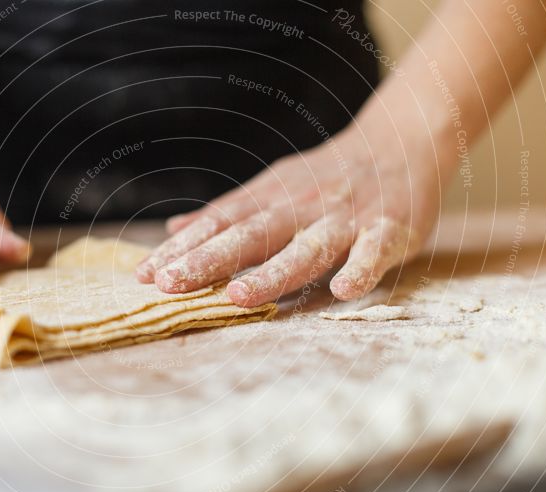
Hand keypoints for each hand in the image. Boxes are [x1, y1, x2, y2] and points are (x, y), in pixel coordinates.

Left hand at [136, 127, 440, 306]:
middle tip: (169, 285)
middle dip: (208, 261)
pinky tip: (344, 290)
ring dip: (272, 272)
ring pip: (305, 248)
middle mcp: (300, 207)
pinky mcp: (389, 227)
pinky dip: (362, 268)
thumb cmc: (326, 176)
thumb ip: (227, 212)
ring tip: (236, 297)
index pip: (218, 224)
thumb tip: (173, 230)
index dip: (181, 250)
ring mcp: (344, 217)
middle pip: (250, 236)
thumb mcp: (271, 187)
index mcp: (270, 199)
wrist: (400, 141)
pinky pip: (375, 250)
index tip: (144, 275)